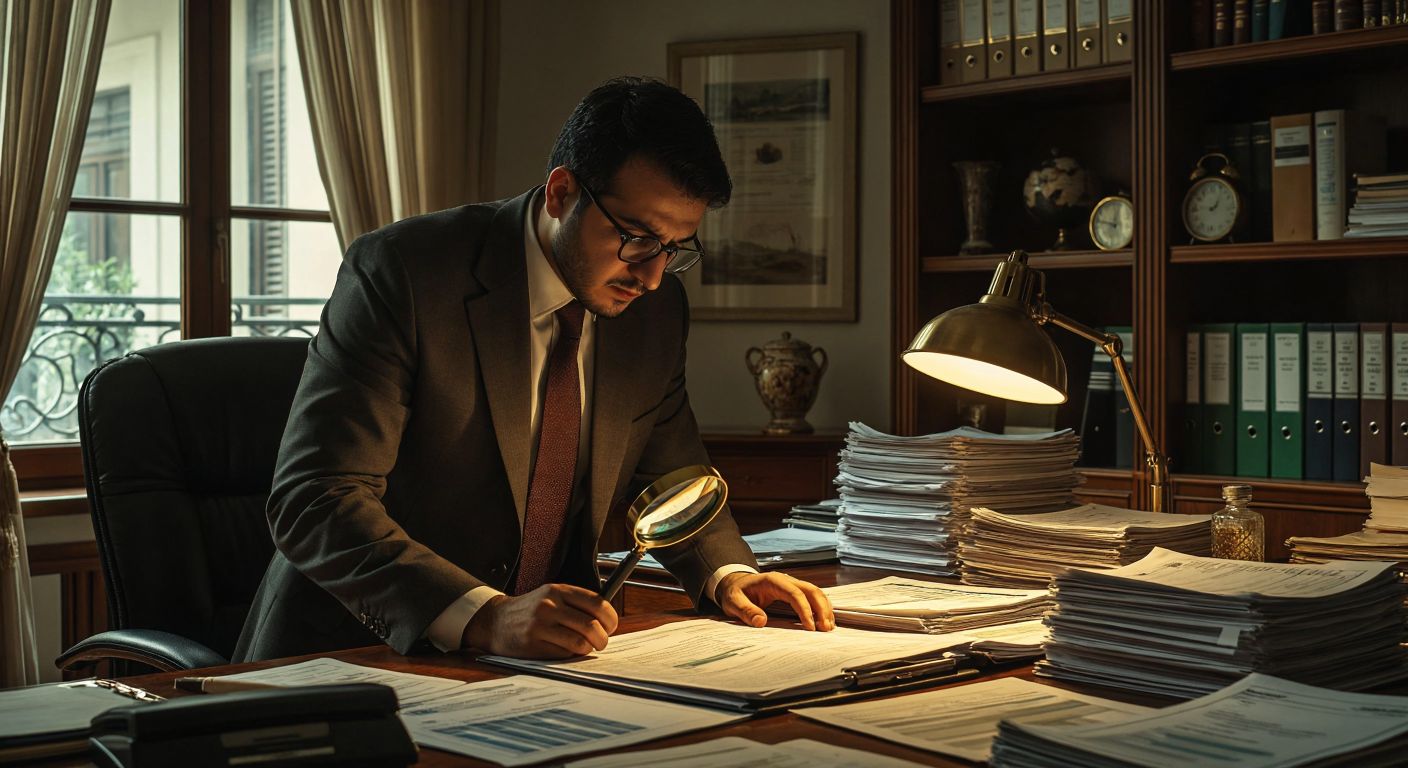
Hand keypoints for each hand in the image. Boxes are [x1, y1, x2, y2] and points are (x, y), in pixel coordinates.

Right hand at [461, 583, 618, 658]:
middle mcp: (550, 605)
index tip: (611, 626)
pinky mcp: (533, 644)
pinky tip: (564, 650)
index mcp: (558, 590)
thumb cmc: (531, 611)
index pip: (597, 603)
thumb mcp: (551, 596)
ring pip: (581, 643)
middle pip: (592, 625)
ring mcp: (540, 625)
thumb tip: (607, 620)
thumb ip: (576, 603)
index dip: (610, 618)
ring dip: (588, 649)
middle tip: (601, 642)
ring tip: (584, 648)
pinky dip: (570, 655)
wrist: (494, 621)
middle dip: (603, 638)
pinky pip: (564, 654)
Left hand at [715, 572, 834, 630]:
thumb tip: (761, 621)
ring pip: (815, 592)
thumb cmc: (736, 594)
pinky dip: (821, 607)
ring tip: (828, 627)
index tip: (810, 627)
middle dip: (821, 609)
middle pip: (811, 590)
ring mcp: (791, 584)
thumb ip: (745, 611)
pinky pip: (812, 596)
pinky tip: (824, 621)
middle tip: (826, 629)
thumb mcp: (733, 603)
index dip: (805, 610)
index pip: (795, 594)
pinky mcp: (794, 591)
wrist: (735, 585)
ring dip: (824, 608)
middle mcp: (785, 580)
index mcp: (772, 581)